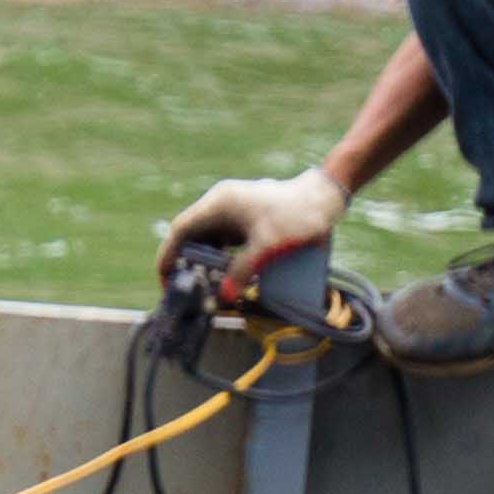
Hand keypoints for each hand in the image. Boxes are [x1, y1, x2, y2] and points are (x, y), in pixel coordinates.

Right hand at [156, 164, 346, 295]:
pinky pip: (226, 237)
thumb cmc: (297, 215)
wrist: (327, 196)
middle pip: (192, 235)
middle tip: (188, 286)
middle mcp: (221, 203)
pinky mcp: (247, 215)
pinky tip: (231, 271)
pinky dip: (223, 255)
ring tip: (208, 283)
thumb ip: (242, 271)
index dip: (169, 255)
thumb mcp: (268, 246)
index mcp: (218, 203)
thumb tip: (225, 297)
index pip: (181, 230)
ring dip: (206, 259)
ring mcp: (234, 208)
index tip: (166, 279)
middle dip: (188, 261)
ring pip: (209, 237)